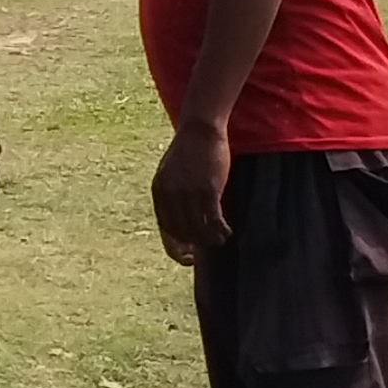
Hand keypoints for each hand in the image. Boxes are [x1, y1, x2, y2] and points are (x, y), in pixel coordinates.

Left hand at [149, 119, 233, 265]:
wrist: (200, 129)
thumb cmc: (189, 150)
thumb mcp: (171, 172)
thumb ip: (172, 194)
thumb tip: (181, 218)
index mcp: (159, 191)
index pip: (166, 228)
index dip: (176, 247)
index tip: (188, 258)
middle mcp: (171, 195)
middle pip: (183, 231)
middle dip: (197, 244)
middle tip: (210, 246)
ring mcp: (189, 193)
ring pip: (199, 229)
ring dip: (211, 239)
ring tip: (221, 239)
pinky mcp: (208, 190)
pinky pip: (213, 220)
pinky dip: (220, 230)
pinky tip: (228, 232)